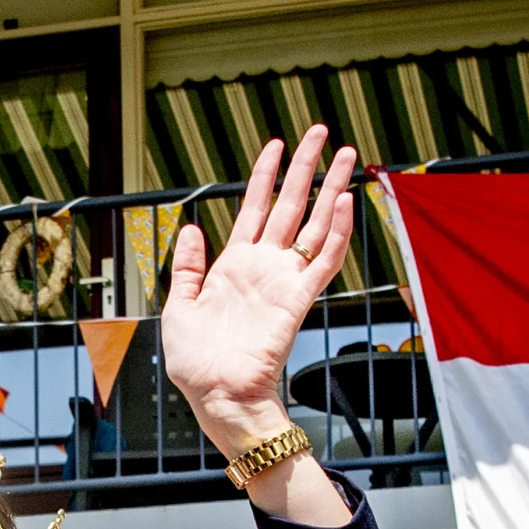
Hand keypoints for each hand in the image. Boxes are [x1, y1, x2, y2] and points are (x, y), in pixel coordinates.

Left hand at [164, 126, 356, 457]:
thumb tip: (190, 227)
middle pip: (290, 205)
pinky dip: (337, 232)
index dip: (264, 174)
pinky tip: (345, 201)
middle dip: (307, 167)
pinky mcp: (297, 300)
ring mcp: (283, 281)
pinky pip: (322, 260)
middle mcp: (263, 266)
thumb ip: (188, 267)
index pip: (253, 207)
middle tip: (323, 132)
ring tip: (349, 155)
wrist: (216, 396)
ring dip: (332, 189)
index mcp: (233, 265)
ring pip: (314, 224)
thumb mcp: (179, 307)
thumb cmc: (196, 362)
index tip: (276, 143)